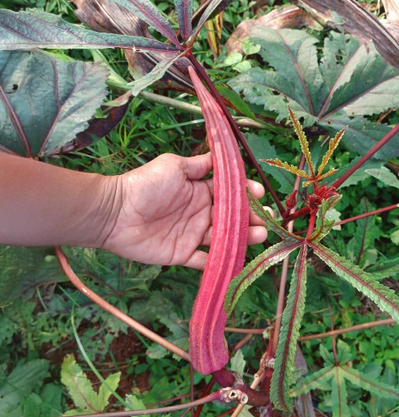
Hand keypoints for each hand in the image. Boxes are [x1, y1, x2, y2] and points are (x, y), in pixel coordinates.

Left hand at [102, 153, 267, 267]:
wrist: (116, 212)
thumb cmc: (146, 184)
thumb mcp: (174, 166)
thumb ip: (199, 165)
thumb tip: (219, 154)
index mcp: (199, 191)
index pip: (228, 193)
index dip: (245, 193)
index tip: (259, 193)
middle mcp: (199, 212)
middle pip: (230, 217)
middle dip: (250, 218)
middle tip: (265, 219)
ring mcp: (191, 235)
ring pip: (222, 238)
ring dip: (242, 238)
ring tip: (260, 236)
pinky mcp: (182, 254)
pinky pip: (204, 260)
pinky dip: (219, 262)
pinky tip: (237, 259)